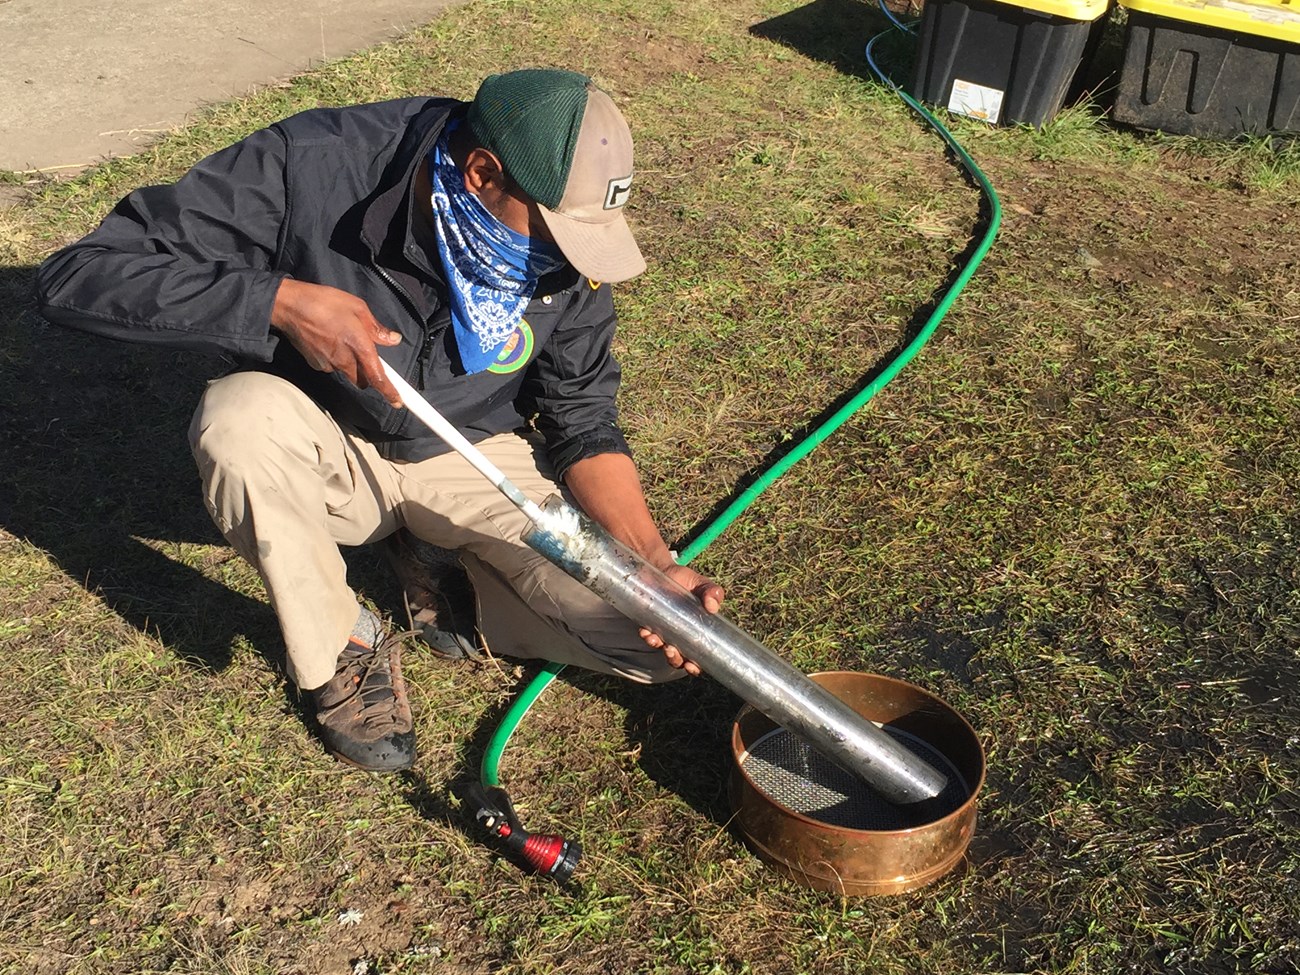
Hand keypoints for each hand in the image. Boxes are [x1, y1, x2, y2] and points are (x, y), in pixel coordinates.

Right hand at [271, 279, 402, 406]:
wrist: (288, 306)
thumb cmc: (323, 302)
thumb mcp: (357, 307)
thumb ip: (376, 328)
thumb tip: (392, 340)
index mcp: (359, 346)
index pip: (377, 377)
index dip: (389, 391)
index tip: (397, 402)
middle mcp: (344, 360)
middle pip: (361, 379)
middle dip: (366, 372)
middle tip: (363, 350)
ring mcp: (328, 364)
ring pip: (346, 372)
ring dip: (349, 362)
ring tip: (340, 337)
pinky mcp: (315, 364)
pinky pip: (331, 366)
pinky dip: (334, 357)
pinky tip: (327, 339)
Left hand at [638, 563, 724, 676]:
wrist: (660, 568)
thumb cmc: (684, 579)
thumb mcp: (700, 584)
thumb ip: (711, 592)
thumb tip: (713, 607)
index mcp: (696, 630)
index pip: (698, 656)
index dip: (695, 667)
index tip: (692, 667)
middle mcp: (679, 634)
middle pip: (678, 658)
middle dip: (674, 660)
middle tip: (672, 651)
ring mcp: (663, 630)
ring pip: (662, 649)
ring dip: (659, 648)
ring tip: (657, 640)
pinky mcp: (648, 623)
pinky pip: (647, 635)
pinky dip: (646, 636)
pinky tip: (645, 630)